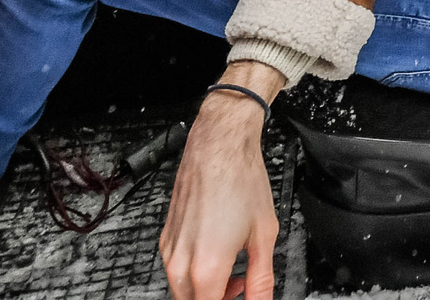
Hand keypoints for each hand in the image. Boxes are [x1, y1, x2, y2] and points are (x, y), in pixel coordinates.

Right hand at [160, 63, 283, 299]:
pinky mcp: (165, 236)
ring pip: (182, 290)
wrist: (219, 145)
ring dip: (207, 290)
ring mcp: (169, 250)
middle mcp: (180, 263)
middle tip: (242, 286)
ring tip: (235, 271)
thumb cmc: (241, 181)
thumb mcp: (264, 237)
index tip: (242, 294)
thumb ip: (262, 281)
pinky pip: (176, 269)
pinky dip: (195, 273)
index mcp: (206, 269)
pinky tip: (218, 253)